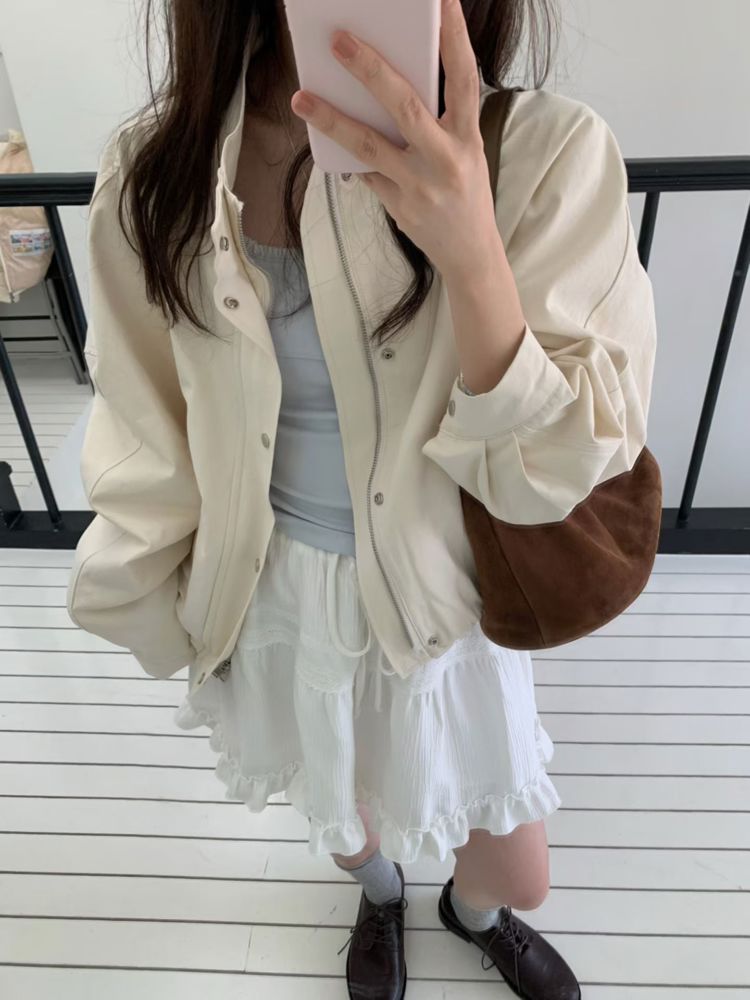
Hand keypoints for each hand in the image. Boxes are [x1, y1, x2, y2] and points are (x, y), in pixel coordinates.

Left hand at [290, 0, 499, 279]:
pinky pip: (365, 173)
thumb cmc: (465, 191)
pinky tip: (326, 136)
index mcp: (468, 136)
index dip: (454, 37)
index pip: (463, 77)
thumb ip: (437, 119)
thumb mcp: (465, 150)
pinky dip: (347, 155)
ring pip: (369, 146)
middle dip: (371, 71)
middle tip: (339, 40)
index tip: (441, 1)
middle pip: (406, 107)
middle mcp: (446, 159)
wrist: (470, 253)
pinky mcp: (399, 207)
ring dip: (332, 120)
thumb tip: (387, 84)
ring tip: (301, 99)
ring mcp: (419, 186)